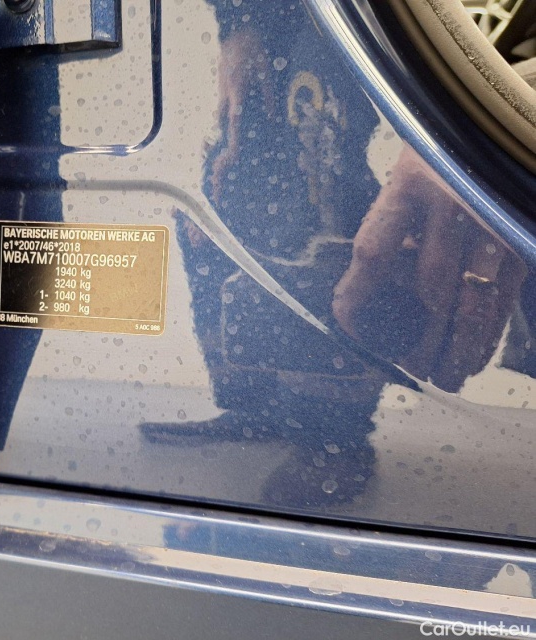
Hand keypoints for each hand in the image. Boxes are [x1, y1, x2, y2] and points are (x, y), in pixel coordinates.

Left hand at [333, 146, 525, 390]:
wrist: (499, 117)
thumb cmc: (443, 155)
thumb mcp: (409, 178)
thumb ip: (392, 230)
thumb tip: (361, 300)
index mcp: (409, 183)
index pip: (375, 248)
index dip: (359, 294)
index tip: (347, 320)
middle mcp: (452, 198)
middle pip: (429, 284)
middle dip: (420, 336)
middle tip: (414, 367)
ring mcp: (492, 215)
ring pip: (473, 296)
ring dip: (458, 345)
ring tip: (447, 376)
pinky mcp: (522, 232)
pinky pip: (505, 292)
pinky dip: (491, 329)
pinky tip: (478, 353)